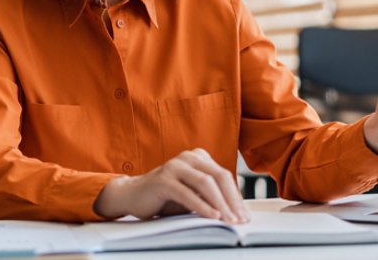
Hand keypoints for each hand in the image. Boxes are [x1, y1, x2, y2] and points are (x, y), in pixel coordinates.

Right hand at [93, 148, 249, 223]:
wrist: (132, 195)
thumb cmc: (164, 197)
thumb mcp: (192, 195)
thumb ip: (210, 196)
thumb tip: (235, 211)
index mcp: (198, 158)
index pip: (224, 176)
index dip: (236, 196)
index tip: (244, 215)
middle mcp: (188, 157)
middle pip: (219, 176)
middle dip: (232, 200)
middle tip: (240, 218)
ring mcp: (175, 166)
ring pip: (206, 183)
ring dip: (220, 203)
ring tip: (229, 219)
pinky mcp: (163, 179)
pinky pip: (188, 193)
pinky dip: (202, 206)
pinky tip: (212, 216)